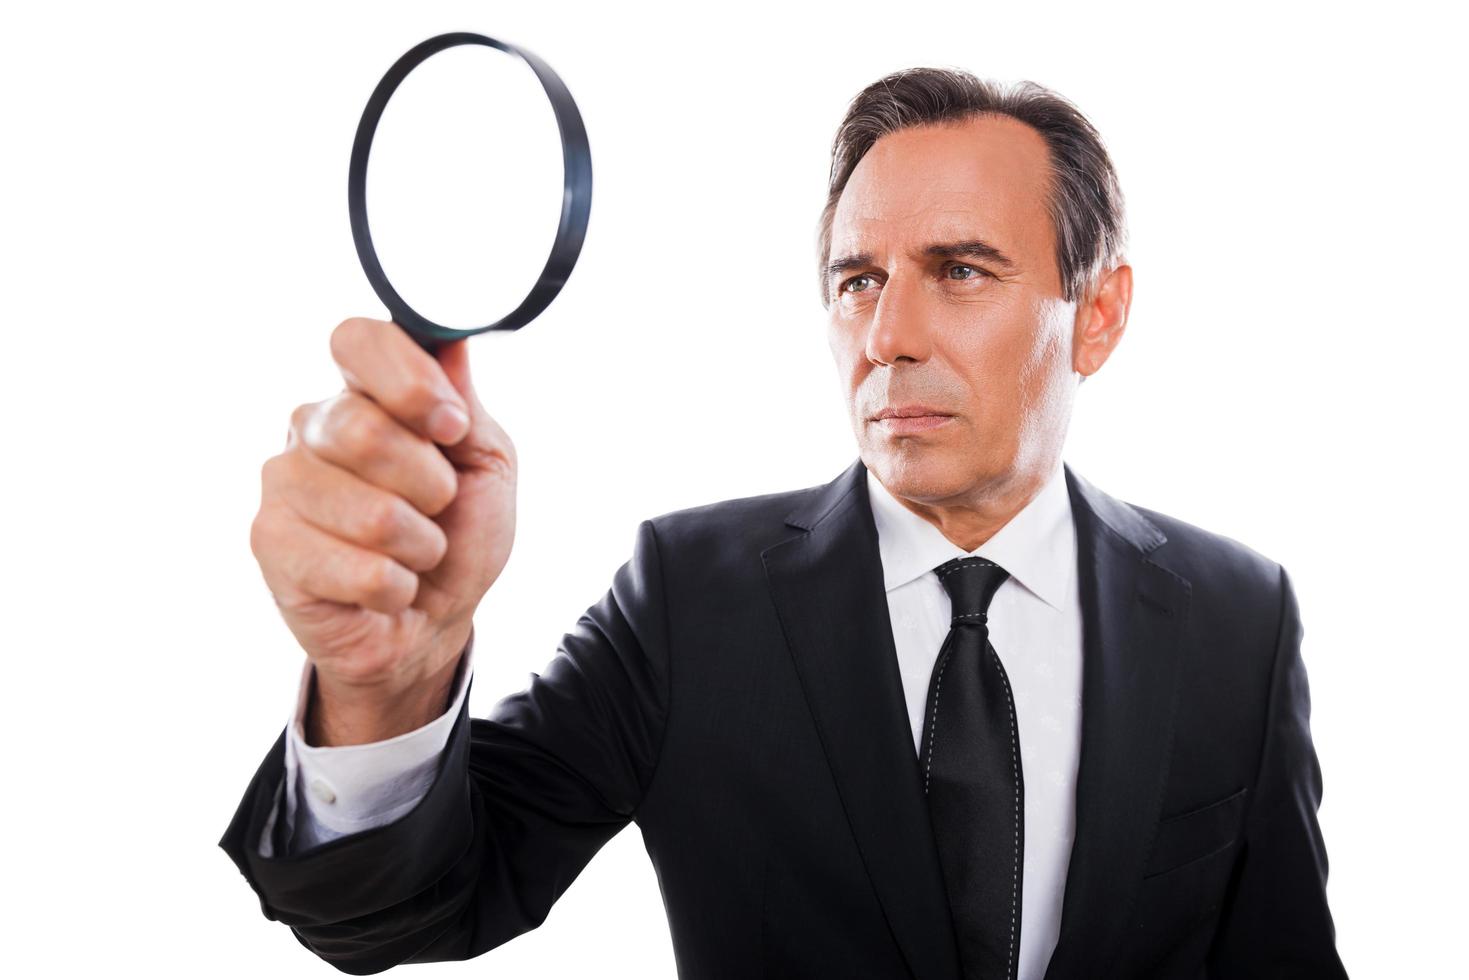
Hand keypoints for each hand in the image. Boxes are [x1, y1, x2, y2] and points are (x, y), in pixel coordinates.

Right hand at [249, 317, 515, 741]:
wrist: (434, 622)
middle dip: (430, 485)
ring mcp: (283, 482)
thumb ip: (464, 403)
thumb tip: (450, 338)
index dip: (408, 380)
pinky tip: (384, 587)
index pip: (358, 340)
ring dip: (419, 544)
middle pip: (364, 429)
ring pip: (369, 510)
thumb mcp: (486, 464)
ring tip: (412, 552)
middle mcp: (313, 426)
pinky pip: (358, 567)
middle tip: (437, 508)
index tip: (451, 426)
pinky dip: (395, 586)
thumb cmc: (460, 534)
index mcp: (365, 393)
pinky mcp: (268, 542)